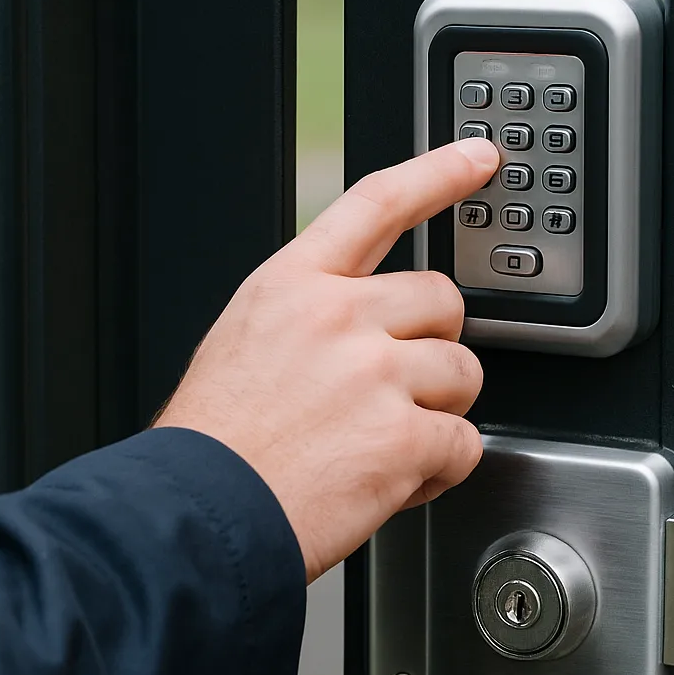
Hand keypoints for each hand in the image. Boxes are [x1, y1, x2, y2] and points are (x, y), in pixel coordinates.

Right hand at [155, 138, 500, 581]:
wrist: (195, 516)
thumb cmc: (211, 448)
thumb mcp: (242, 347)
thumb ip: (307, 323)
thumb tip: (360, 331)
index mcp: (292, 286)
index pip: (377, 203)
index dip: (437, 174)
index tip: (477, 158)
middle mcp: (338, 317)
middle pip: (442, 301)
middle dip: (434, 346)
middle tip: (395, 390)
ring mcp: (375, 373)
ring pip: (463, 373)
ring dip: (438, 412)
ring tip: (381, 445)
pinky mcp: (404, 436)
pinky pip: (463, 444)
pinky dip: (437, 471)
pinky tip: (389, 482)